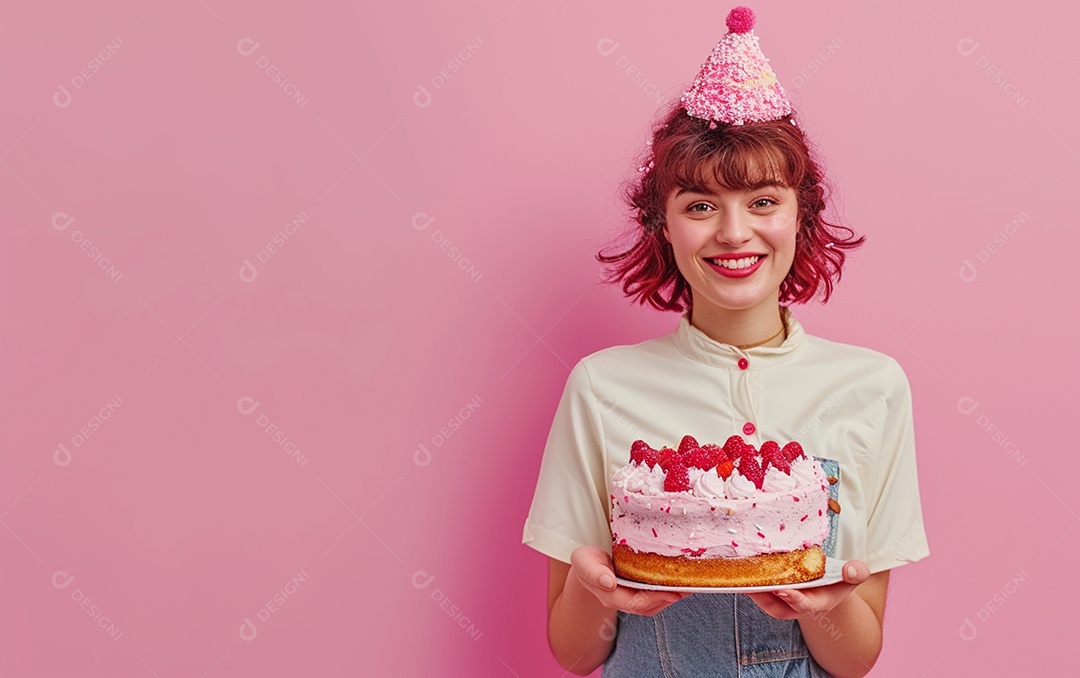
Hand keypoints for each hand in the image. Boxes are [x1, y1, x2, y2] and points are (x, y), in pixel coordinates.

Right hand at [570, 544, 689, 615]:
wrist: (589, 563)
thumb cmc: (587, 561)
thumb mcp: (584, 562)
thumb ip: (594, 572)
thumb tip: (609, 583)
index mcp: (610, 596)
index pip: (636, 603)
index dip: (655, 599)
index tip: (672, 592)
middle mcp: (624, 601)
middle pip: (650, 606)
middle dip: (670, 598)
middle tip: (689, 587)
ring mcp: (632, 597)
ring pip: (656, 603)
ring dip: (673, 595)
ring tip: (690, 584)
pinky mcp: (640, 591)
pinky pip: (657, 595)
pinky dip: (670, 589)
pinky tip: (682, 580)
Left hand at [745, 559, 869, 619]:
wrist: (829, 581)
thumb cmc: (842, 578)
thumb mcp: (854, 575)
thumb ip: (857, 573)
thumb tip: (852, 570)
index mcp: (818, 603)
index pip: (805, 605)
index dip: (794, 599)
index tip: (783, 591)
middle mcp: (797, 604)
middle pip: (778, 608)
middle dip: (765, 599)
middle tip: (752, 586)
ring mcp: (784, 599)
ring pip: (765, 600)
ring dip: (753, 591)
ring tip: (741, 577)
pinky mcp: (774, 590)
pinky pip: (760, 589)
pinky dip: (751, 581)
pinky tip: (742, 568)